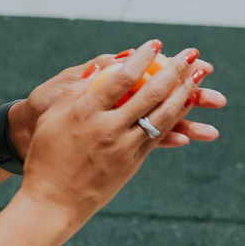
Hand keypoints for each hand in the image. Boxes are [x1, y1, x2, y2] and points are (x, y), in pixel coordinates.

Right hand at [7, 49, 225, 157]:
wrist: (52, 202)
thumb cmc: (45, 158)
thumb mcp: (50, 119)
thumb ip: (74, 92)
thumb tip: (98, 68)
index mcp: (85, 113)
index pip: (121, 78)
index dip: (142, 58)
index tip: (156, 43)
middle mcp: (108, 129)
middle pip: (150, 94)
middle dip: (175, 71)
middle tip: (192, 54)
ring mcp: (123, 147)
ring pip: (161, 115)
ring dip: (184, 92)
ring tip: (200, 75)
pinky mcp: (132, 162)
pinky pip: (159, 136)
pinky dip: (176, 118)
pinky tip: (188, 104)